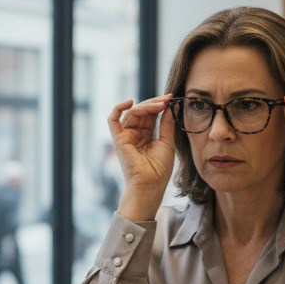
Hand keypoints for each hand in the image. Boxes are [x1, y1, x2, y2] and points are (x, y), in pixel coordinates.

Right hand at [108, 94, 174, 221]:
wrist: (150, 185)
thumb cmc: (159, 169)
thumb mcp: (167, 142)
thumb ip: (167, 123)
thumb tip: (171, 106)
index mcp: (146, 136)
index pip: (150, 115)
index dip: (160, 105)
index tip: (171, 98)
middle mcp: (134, 134)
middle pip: (142, 111)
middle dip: (154, 103)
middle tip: (167, 98)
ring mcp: (125, 136)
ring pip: (132, 112)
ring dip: (146, 106)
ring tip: (160, 104)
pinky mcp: (118, 139)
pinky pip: (113, 120)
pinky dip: (118, 108)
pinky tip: (130, 102)